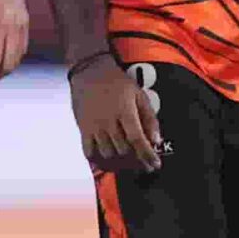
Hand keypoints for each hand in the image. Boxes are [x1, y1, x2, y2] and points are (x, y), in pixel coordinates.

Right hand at [70, 55, 160, 171]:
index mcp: (124, 111)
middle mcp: (108, 121)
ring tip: (129, 164)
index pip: (138, 140)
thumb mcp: (139, 95)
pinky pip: (89, 152)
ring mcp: (94, 126)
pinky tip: (108, 162)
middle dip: (137, 162)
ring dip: (120, 163)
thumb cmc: (117, 82)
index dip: (148, 156)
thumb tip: (156, 141)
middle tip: (144, 165)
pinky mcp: (83, 129)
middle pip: (124, 150)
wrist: (90, 72)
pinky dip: (98, 161)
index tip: (155, 165)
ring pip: (107, 154)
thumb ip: (149, 118)